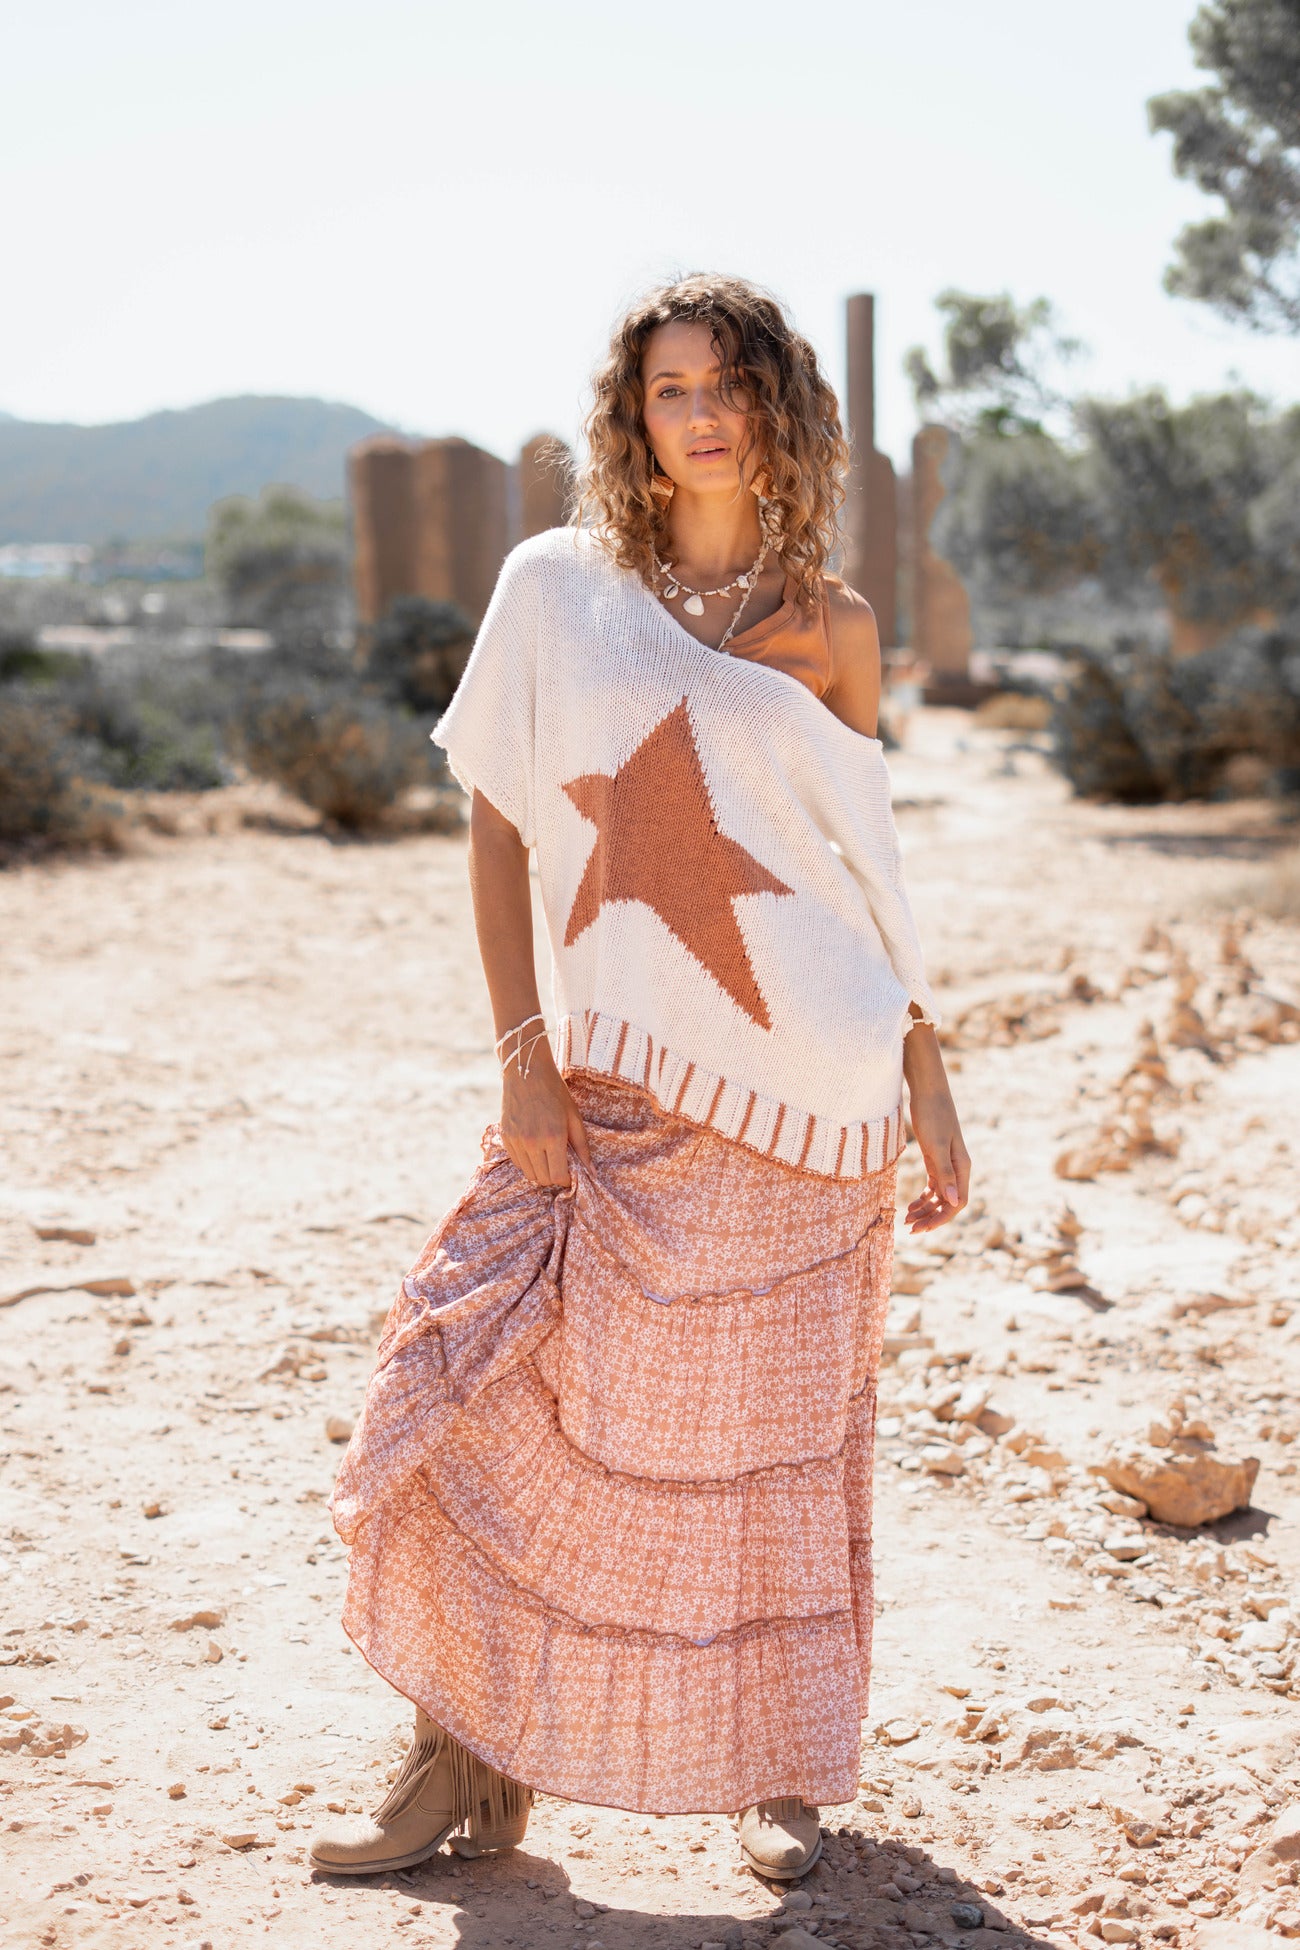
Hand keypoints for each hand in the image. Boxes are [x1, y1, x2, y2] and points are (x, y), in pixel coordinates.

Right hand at [500, 1044, 591, 1189]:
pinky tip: (535, 1148)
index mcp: (553, 1137)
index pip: (558, 1176)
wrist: (527, 1072)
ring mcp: (516, 1141)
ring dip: (540, 1171)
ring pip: (528, 1174)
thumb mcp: (574, 1117)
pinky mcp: (505, 1137)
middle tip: (560, 1165)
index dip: (566, 1179)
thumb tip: (592, 1173)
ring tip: (548, 1157)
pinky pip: (517, 1163)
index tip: (570, 1173)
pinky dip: (527, 1162)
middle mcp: (532, 1142)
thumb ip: (583, 1147)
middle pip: (542, 1179)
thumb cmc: (555, 1092)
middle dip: (553, 1177)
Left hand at [905, 1085, 970, 1233]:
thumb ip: (944, 1173)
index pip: (957, 1203)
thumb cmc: (933, 1115)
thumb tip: (954, 1201)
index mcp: (962, 1167)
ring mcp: (946, 1164)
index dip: (942, 1219)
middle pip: (948, 1203)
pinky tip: (910, 1205)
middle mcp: (957, 1168)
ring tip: (906, 1219)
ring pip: (939, 1196)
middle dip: (931, 1218)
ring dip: (925, 1210)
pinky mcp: (935, 1158)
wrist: (927, 1091)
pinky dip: (923, 1197)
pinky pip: (933, 1185)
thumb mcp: (936, 1145)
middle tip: (910, 1229)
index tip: (923, 1228)